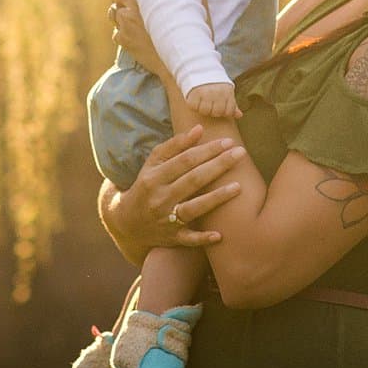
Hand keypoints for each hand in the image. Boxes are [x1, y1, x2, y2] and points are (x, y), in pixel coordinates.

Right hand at [100, 126, 246, 259]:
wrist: (127, 222)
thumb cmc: (147, 185)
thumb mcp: (153, 163)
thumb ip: (175, 145)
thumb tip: (199, 129)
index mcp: (155, 177)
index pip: (185, 160)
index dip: (208, 150)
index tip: (228, 142)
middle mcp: (160, 197)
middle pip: (193, 180)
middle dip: (218, 165)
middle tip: (241, 153)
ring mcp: (166, 219)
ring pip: (194, 208)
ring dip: (216, 198)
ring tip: (239, 186)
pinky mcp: (172, 237)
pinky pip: (189, 239)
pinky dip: (202, 238)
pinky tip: (220, 235)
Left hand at [108, 0, 208, 82]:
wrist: (185, 64)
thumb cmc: (194, 29)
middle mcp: (132, 6)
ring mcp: (126, 25)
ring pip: (113, 12)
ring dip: (120, 13)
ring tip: (135, 19)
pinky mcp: (124, 42)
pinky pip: (116, 33)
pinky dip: (124, 34)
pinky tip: (138, 37)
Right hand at [187, 82, 241, 118]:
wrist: (201, 67)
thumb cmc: (216, 83)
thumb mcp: (226, 91)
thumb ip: (232, 105)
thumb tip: (239, 115)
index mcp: (228, 92)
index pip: (228, 112)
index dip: (224, 112)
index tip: (219, 106)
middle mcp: (218, 93)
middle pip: (216, 113)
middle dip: (213, 111)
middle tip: (209, 104)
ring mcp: (206, 93)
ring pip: (205, 111)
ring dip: (202, 109)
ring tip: (202, 102)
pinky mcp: (195, 92)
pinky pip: (194, 106)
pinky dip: (193, 105)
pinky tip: (195, 99)